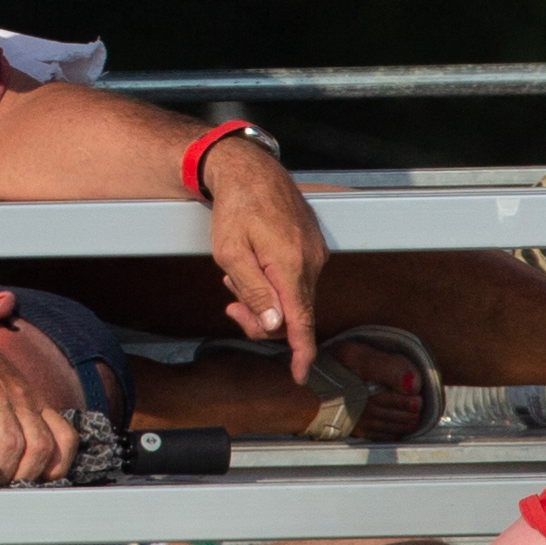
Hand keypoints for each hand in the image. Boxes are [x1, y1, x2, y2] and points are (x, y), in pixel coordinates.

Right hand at [0, 300, 75, 485]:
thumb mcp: (4, 383)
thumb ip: (14, 413)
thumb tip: (16, 457)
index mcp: (30, 398)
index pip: (64, 438)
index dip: (55, 467)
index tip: (33, 481)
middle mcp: (18, 396)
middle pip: (40, 449)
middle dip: (22, 477)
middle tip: (0, 485)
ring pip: (10, 447)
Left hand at [202, 138, 325, 383]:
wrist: (250, 168)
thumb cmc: (235, 208)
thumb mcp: (230, 253)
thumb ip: (254, 292)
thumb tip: (274, 326)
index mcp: (291, 266)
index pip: (302, 322)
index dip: (301, 353)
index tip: (300, 376)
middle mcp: (311, 261)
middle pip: (293, 314)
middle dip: (261, 318)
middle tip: (230, 305)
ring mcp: (316, 252)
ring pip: (293, 297)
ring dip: (265, 297)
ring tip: (236, 274)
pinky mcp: (313, 246)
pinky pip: (296, 279)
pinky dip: (274, 282)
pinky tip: (253, 265)